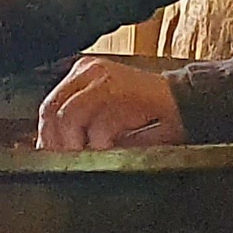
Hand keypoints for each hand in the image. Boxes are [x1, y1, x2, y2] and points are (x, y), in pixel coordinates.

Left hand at [37, 56, 185, 150]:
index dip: (47, 135)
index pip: (49, 106)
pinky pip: (97, 124)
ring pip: (70, 116)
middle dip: (59, 142)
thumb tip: (52, 149)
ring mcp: (102, 76)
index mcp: (81, 74)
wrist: (184, 103)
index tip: (53, 157)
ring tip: (91, 156)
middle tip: (69, 162)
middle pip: (53, 110)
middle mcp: (88, 70)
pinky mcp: (119, 89)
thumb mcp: (105, 115)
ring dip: (78, 145)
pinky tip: (110, 150)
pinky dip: (101, 144)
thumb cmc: (145, 114)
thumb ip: (80, 125)